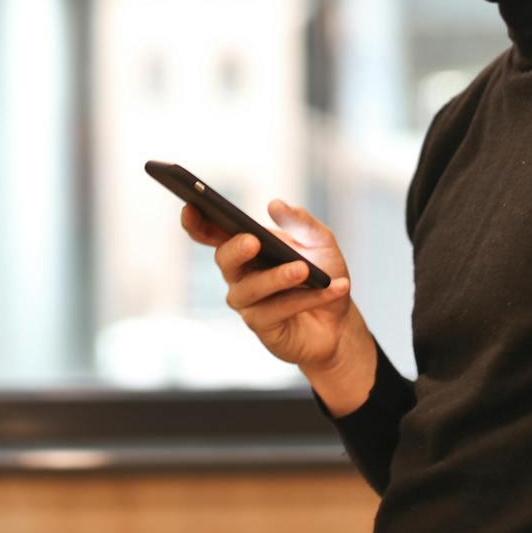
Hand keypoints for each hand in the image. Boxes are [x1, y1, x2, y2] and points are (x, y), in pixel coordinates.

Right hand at [180, 199, 354, 368]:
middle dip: (236, 249)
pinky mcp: (263, 328)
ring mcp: (248, 304)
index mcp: (245, 249)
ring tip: (303, 270)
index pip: (213, 234)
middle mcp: (240, 275)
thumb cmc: (323, 275)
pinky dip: (308, 298)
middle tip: (253, 240)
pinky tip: (333, 288)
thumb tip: (275, 204)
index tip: (191, 206)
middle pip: (225, 260)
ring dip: (278, 277)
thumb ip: (300, 221)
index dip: (197, 222)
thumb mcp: (320, 242)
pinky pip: (279, 310)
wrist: (340, 321)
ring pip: (252, 289)